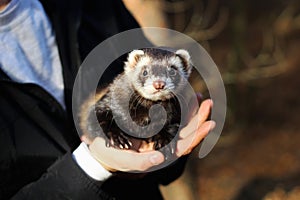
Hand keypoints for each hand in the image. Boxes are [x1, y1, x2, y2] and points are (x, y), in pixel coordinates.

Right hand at [85, 99, 213, 172]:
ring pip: (181, 122)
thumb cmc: (113, 155)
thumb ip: (140, 162)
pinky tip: (185, 95)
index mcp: (161, 154)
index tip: (209, 123)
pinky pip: (171, 114)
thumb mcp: (123, 160)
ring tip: (199, 96)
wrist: (104, 145)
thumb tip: (159, 159)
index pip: (184, 146)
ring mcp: (161, 132)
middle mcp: (165, 143)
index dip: (197, 136)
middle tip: (208, 102)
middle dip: (199, 118)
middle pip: (187, 132)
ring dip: (192, 110)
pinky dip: (180, 105)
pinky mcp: (155, 123)